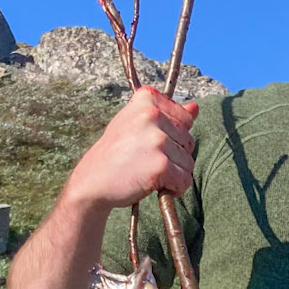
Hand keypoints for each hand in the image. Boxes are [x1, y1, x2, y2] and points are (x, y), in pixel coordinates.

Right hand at [67, 86, 198, 211]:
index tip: (151, 144)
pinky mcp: (161, 165)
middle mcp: (152, 115)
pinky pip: (185, 180)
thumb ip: (167, 115)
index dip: (173, 137)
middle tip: (146, 162)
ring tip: (148, 174)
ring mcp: (157, 140)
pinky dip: (175, 189)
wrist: (92, 181)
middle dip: (174, 157)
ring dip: (174, 174)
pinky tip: (155, 187)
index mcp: (147, 99)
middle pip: (188, 141)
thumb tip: (196, 108)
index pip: (185, 118)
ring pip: (188, 162)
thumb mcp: (137, 125)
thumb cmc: (115, 153)